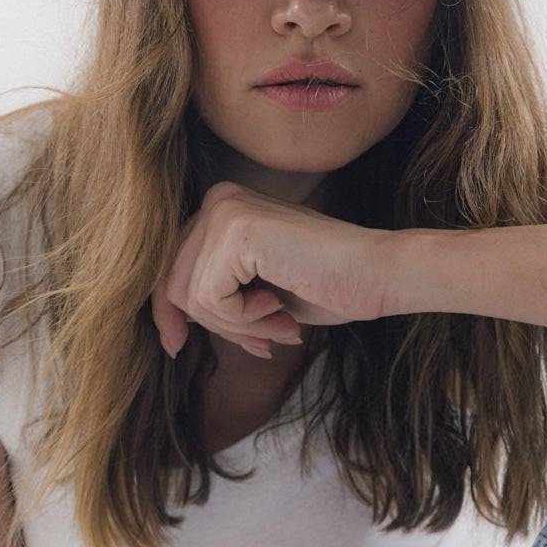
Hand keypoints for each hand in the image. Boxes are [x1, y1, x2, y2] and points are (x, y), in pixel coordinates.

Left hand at [150, 181, 391, 359]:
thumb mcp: (254, 293)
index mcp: (219, 208)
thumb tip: (169, 330)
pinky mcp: (236, 232)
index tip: (179, 346)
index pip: (169, 269)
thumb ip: (213, 296)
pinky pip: (210, 299)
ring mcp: (224, 211)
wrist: (377, 275)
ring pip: (190, 297)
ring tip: (279, 325)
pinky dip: (244, 319)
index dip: (171, 314)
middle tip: (264, 338)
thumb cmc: (327, 286)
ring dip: (236, 326)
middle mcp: (216, 200)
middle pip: (174, 286)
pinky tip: (280, 307)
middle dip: (217, 325)